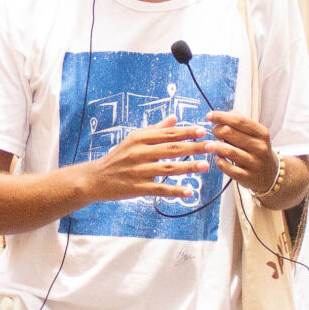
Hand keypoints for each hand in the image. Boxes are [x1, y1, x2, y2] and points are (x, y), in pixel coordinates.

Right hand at [82, 115, 211, 205]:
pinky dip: (175, 190)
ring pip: (168, 169)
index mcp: (139, 138)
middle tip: (212, 146)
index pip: (167, 134)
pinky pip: (160, 189)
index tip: (203, 131)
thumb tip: (175, 118)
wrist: (96, 178)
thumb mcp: (133, 139)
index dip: (186, 132)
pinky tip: (190, 191)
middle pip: (171, 149)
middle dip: (193, 147)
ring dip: (188, 167)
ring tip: (206, 165)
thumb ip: (155, 129)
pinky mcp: (137, 188)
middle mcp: (139, 153)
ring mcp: (138, 171)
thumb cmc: (118, 157)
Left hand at [204, 110, 278, 195]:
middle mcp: (260, 147)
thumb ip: (241, 122)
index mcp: (261, 133)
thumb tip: (225, 114)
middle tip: (214, 132)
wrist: (270, 175)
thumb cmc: (257, 149)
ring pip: (229, 151)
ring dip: (216, 146)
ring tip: (212, 145)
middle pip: (230, 133)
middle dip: (217, 130)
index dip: (221, 116)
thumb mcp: (255, 134)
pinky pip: (229, 169)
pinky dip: (220, 162)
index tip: (209, 115)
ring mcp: (254, 163)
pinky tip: (218, 158)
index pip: (239, 120)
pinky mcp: (247, 177)